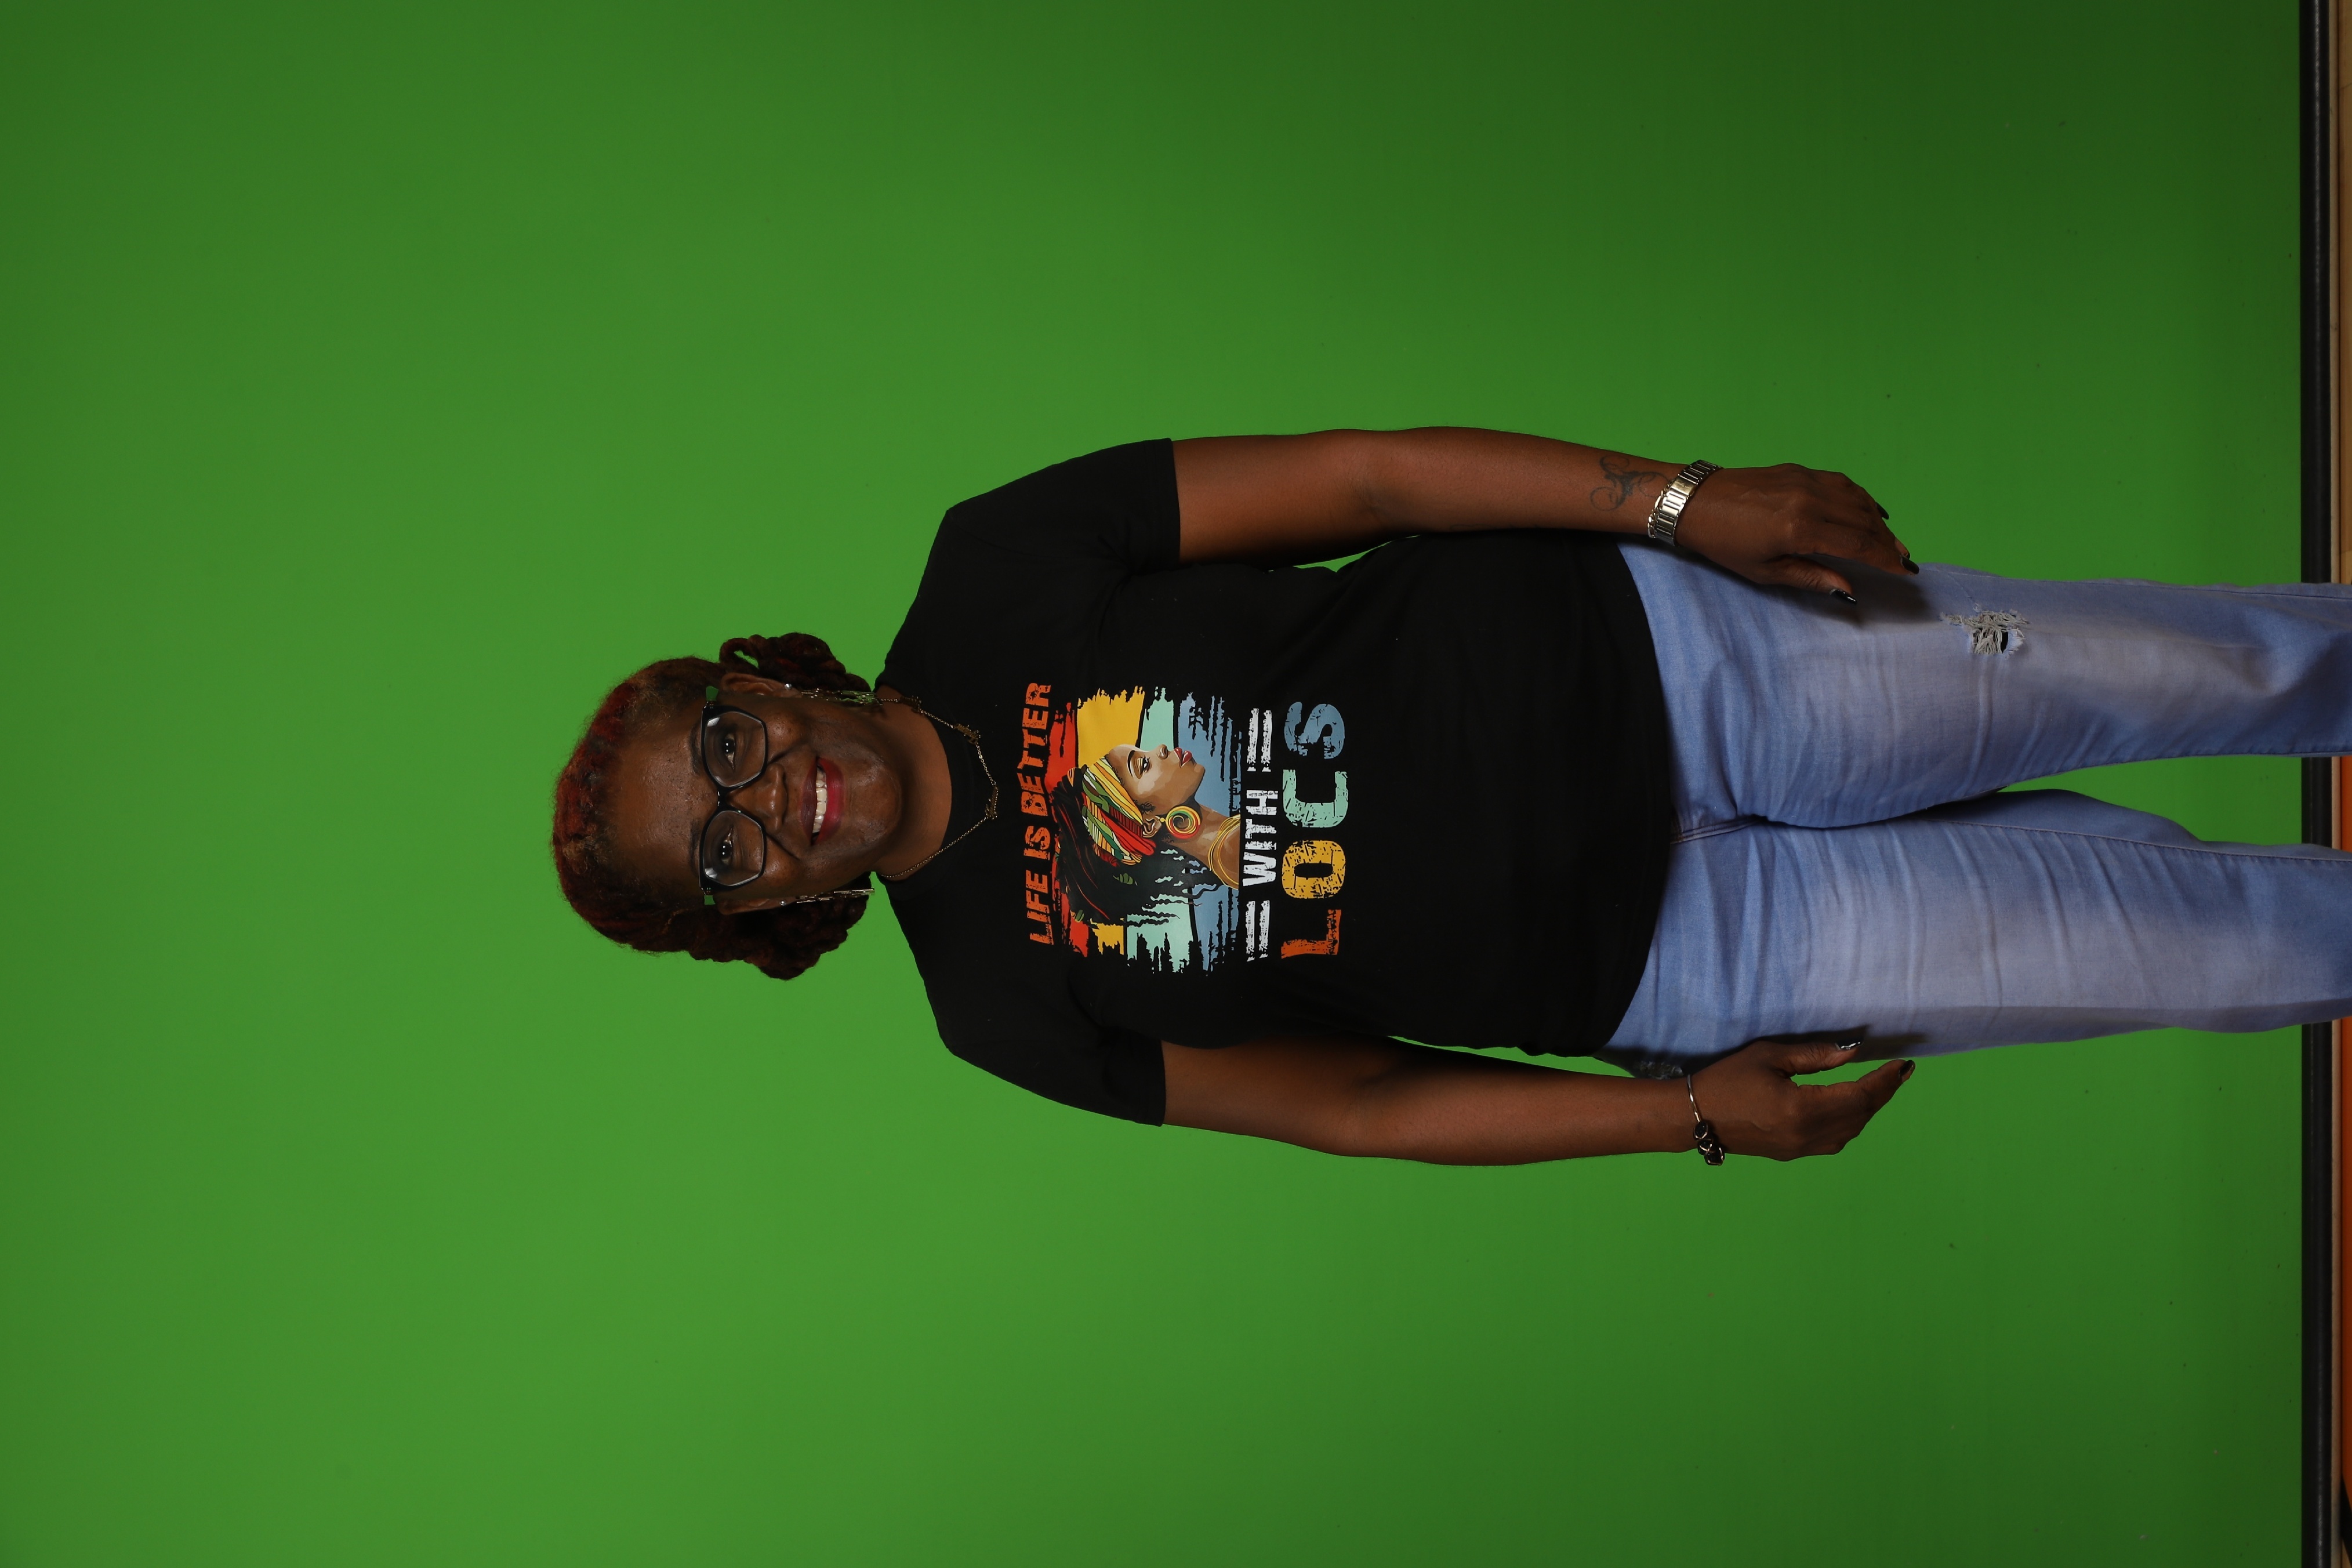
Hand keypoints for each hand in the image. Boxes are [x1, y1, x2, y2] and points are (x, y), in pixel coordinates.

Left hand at [1671, 463, 1912, 597]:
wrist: (1696, 502)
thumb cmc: (1725, 543)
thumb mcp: (1764, 571)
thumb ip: (1810, 578)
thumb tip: (1847, 589)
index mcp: (1800, 529)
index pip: (1858, 545)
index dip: (1885, 559)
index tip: (1904, 570)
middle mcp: (1810, 500)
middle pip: (1864, 521)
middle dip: (1888, 542)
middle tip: (1905, 558)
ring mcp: (1806, 481)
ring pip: (1858, 499)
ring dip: (1879, 520)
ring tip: (1892, 540)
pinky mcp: (1800, 470)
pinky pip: (1842, 483)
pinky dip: (1861, 497)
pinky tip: (1871, 510)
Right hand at [1687, 1037, 1913, 1160]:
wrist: (1695, 1117)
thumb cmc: (1727, 1079)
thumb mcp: (1769, 1056)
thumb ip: (1814, 1055)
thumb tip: (1853, 1052)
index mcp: (1803, 1109)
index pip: (1860, 1096)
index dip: (1885, 1081)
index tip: (1903, 1065)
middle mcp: (1807, 1134)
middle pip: (1860, 1116)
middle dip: (1883, 1093)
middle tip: (1899, 1074)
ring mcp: (1801, 1148)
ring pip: (1851, 1132)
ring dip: (1869, 1110)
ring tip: (1879, 1087)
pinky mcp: (1793, 1153)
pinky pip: (1835, 1141)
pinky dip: (1852, 1123)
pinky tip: (1852, 1108)